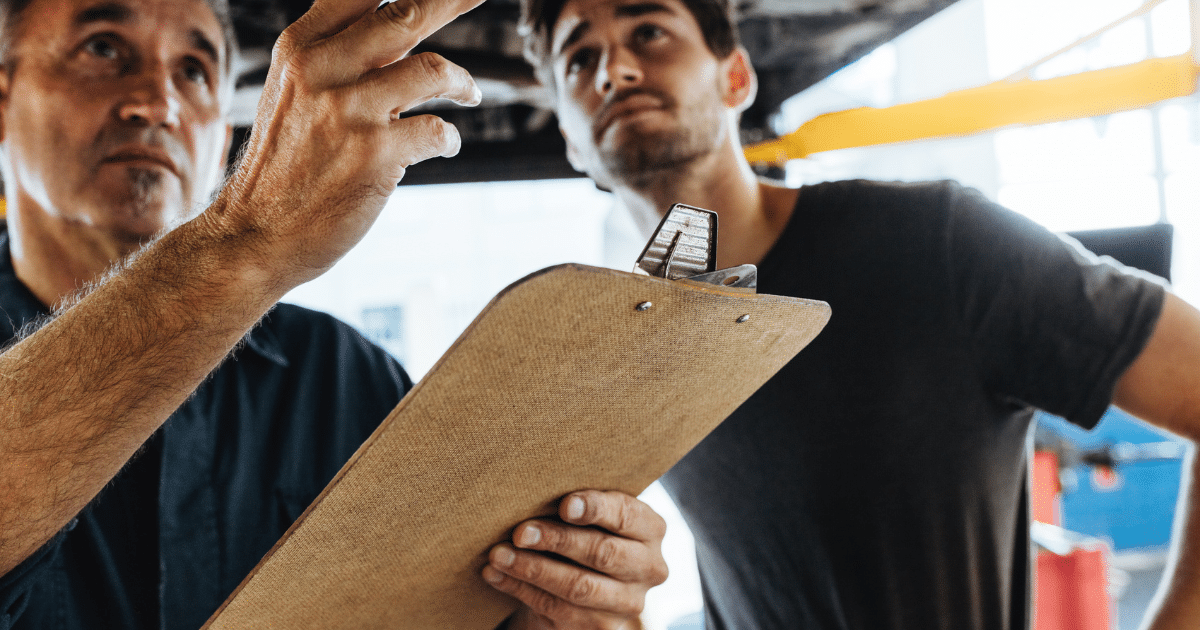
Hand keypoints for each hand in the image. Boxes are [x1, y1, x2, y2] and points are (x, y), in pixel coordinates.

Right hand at [207, 0, 483, 288]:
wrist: (255, 233)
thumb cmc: (285, 164)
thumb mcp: (293, 92)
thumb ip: (340, 57)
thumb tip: (401, 27)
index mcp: (299, 47)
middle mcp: (321, 69)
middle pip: (406, 15)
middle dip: (454, 0)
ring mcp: (349, 111)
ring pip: (433, 70)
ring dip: (461, 82)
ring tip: (469, 93)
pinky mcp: (375, 155)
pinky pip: (436, 130)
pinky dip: (449, 138)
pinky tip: (446, 144)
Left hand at [483, 490, 668, 629]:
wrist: (581, 585)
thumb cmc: (584, 533)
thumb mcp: (592, 516)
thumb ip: (579, 504)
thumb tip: (537, 487)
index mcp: (651, 529)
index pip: (627, 516)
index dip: (596, 509)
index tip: (565, 505)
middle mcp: (649, 567)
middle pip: (602, 553)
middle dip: (557, 540)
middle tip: (520, 532)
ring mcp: (629, 602)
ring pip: (578, 586)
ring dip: (532, 569)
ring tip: (499, 554)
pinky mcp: (603, 628)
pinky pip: (558, 609)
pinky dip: (521, 589)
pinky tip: (497, 575)